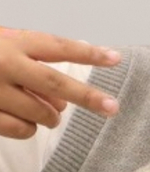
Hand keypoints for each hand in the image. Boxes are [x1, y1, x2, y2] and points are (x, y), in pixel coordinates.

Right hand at [0, 28, 119, 138]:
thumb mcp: (5, 43)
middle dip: (87, 96)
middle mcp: (5, 65)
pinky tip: (29, 123)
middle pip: (55, 83)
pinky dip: (29, 129)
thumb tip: (63, 100)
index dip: (89, 54)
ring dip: (53, 117)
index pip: (59, 48)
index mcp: (14, 42)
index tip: (115, 59)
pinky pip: (19, 129)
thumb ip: (33, 62)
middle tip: (112, 107)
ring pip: (39, 111)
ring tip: (52, 116)